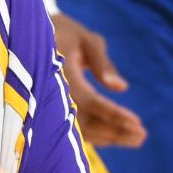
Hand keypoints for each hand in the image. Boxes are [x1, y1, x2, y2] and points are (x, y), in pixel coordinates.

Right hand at [51, 13, 146, 147]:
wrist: (30, 36)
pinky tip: (117, 135)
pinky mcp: (54, 109)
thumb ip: (102, 62)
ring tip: (136, 138)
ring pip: (79, 130)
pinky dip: (97, 134)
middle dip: (115, 131)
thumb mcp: (85, 39)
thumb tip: (121, 88)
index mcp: (60, 73)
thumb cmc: (64, 33)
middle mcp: (52, 93)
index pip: (89, 100)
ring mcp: (50, 103)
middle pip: (84, 122)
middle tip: (142, 135)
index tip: (137, 122)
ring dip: (109, 137)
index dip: (112, 113)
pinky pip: (75, 128)